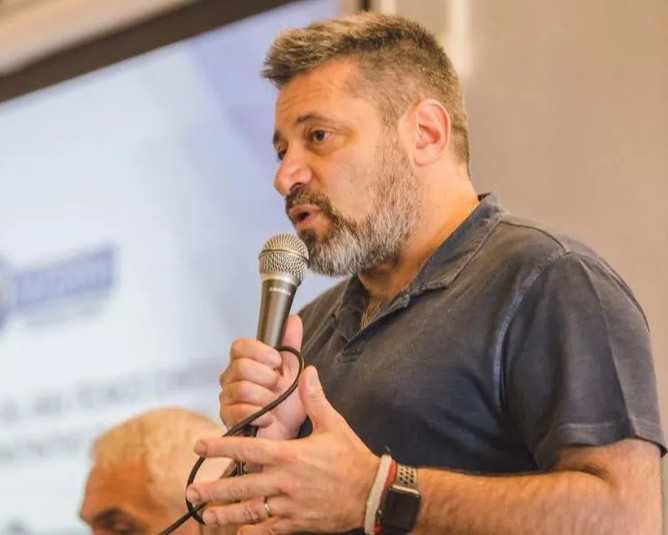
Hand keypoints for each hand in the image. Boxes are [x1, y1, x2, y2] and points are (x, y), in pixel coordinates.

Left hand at [188, 366, 379, 533]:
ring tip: (206, 514)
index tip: (200, 446)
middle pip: (242, 485)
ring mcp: (290, 505)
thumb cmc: (352, 458)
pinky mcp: (298, 522)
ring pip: (252, 510)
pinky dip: (254, 531)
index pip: (248, 448)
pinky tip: (239, 531)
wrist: (371, 493)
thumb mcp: (334, 425)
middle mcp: (285, 481)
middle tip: (192, 491)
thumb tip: (307, 372)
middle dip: (214, 489)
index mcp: (290, 455)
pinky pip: (270, 529)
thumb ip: (315, 399)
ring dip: (226, 512)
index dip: (221, 446)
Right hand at [219, 314, 305, 440]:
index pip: (239, 346)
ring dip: (265, 397)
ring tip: (274, 404)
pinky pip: (239, 411)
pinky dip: (260, 414)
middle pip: (240, 366)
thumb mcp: (294, 370)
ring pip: (241, 388)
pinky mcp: (227, 419)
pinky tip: (268, 418)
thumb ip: (291, 344)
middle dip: (267, 377)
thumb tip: (293, 319)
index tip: (277, 361)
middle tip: (277, 386)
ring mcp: (227, 398)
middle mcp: (232, 378)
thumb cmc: (288, 405)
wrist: (288, 435)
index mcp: (246, 362)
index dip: (259, 351)